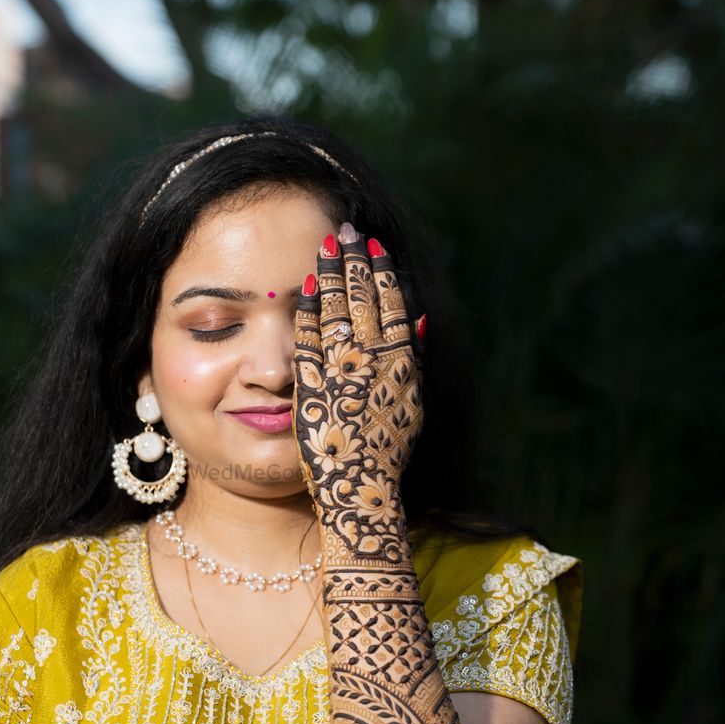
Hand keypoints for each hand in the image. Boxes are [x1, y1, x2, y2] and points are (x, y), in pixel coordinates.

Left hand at [293, 228, 423, 559]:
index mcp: (403, 367)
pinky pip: (309, 341)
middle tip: (344, 228)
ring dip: (329, 277)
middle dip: (353, 262)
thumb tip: (424, 318)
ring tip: (323, 247)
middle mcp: (375, 366)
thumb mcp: (412, 404)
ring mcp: (343, 375)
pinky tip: (301, 290)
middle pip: (364, 301)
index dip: (383, 273)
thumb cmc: (386, 453)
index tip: (373, 246)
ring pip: (336, 314)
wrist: (361, 494)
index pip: (394, 307)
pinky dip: (307, 313)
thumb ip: (417, 360)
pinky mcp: (313, 389)